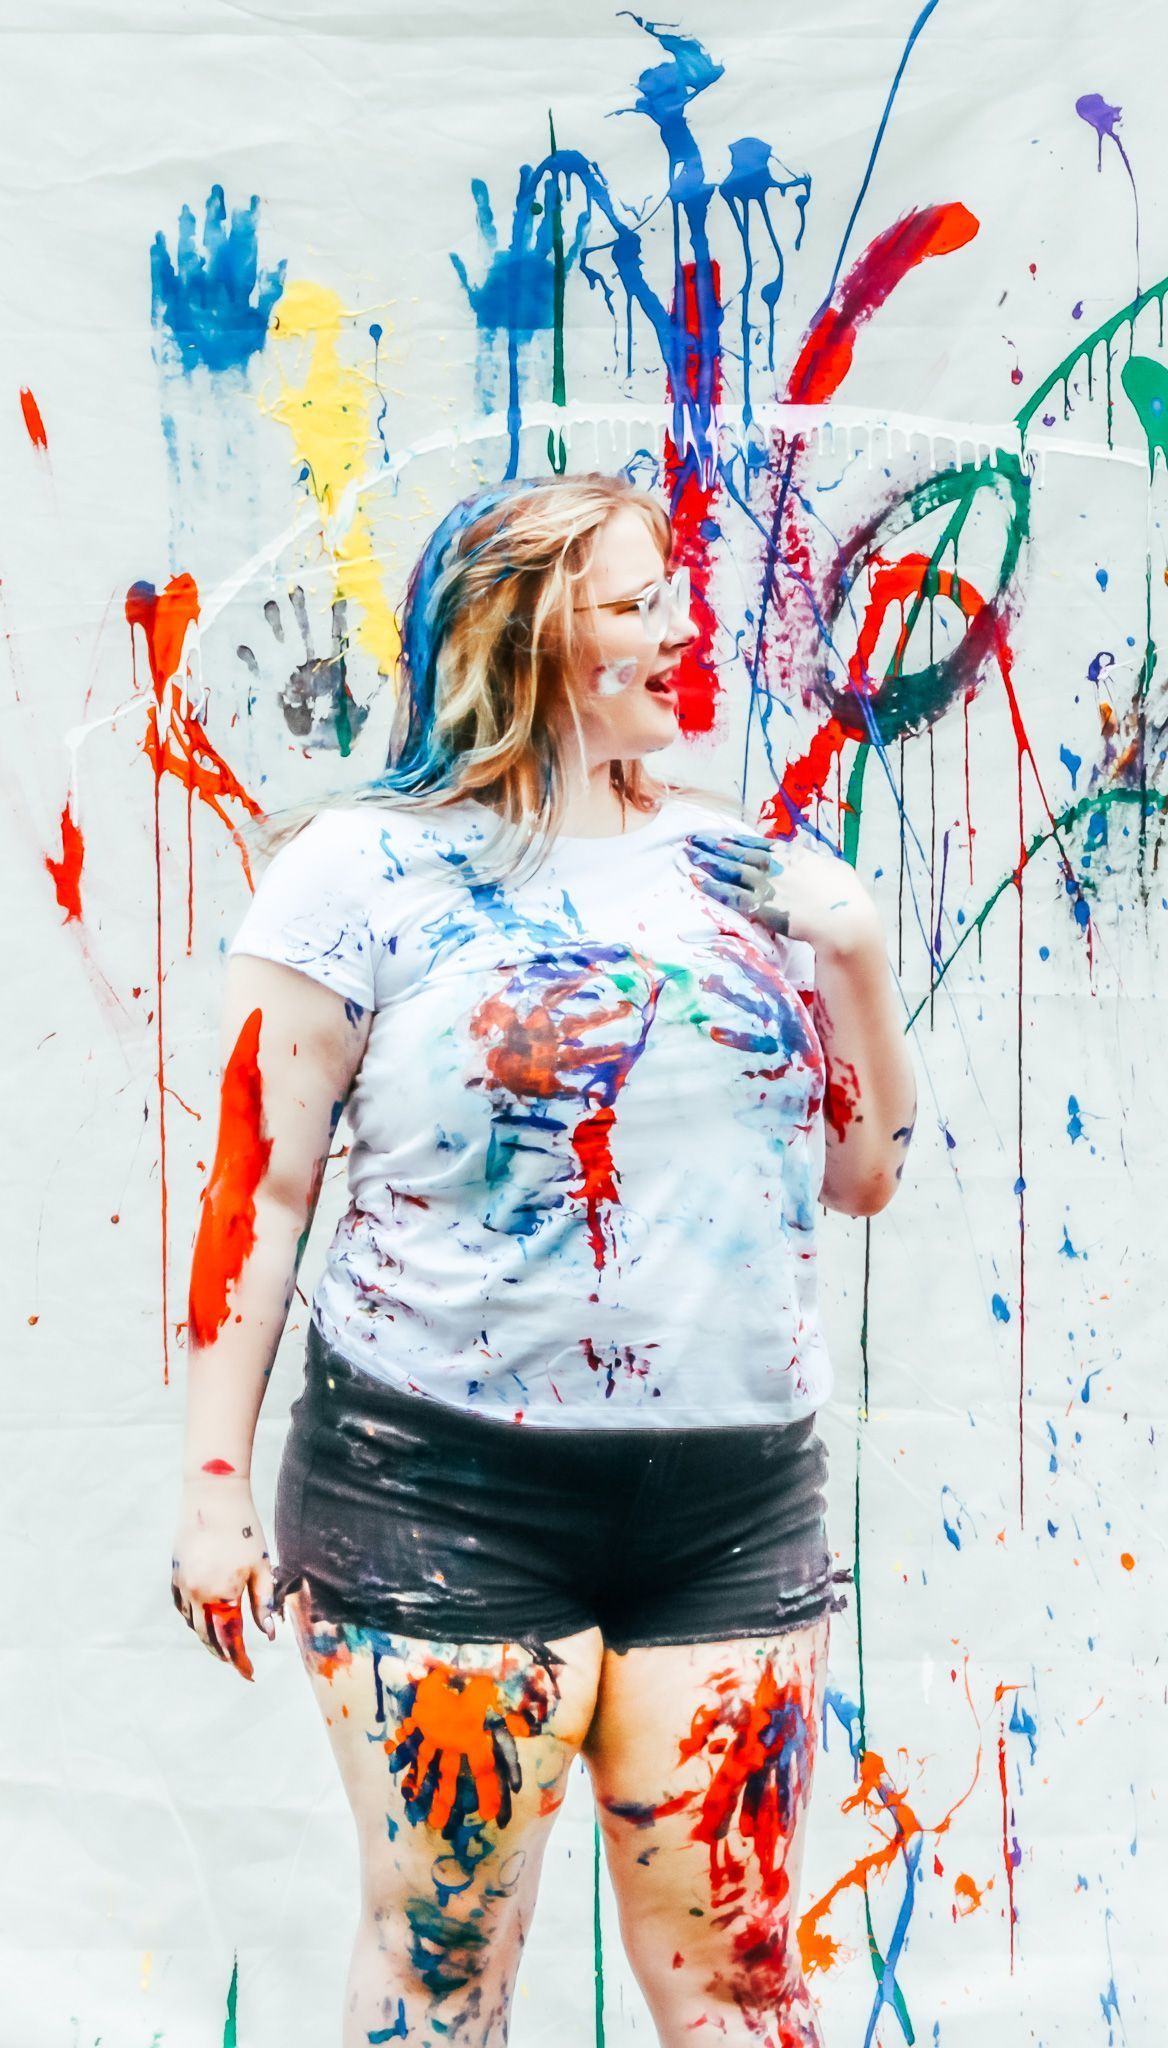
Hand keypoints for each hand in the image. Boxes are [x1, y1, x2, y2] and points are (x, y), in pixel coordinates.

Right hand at [171, 1474, 275, 1680]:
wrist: (213, 1497)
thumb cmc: (245, 1529)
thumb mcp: (261, 1567)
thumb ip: (263, 1603)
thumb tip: (267, 1635)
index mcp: (223, 1595)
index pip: (230, 1640)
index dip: (240, 1660)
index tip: (250, 1674)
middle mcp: (198, 1595)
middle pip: (208, 1637)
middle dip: (223, 1654)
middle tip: (237, 1664)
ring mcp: (183, 1585)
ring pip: (193, 1625)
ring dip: (207, 1639)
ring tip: (222, 1647)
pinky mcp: (175, 1575)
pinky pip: (181, 1608)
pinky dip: (192, 1620)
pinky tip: (203, 1622)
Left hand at [684, 829, 881, 955]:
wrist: (844, 920)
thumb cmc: (846, 896)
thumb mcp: (834, 868)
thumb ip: (817, 859)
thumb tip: (811, 853)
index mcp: (792, 854)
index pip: (757, 844)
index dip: (737, 841)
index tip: (722, 838)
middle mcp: (775, 864)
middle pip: (738, 853)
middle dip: (714, 846)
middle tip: (694, 841)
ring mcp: (766, 884)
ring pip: (730, 870)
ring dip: (708, 862)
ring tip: (690, 855)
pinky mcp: (760, 906)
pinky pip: (731, 895)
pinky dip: (713, 887)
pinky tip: (699, 882)